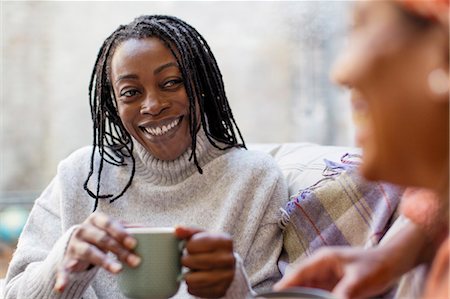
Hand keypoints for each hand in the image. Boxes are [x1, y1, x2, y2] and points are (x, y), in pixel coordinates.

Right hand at [54, 212, 140, 291]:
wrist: (73, 244)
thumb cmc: (99, 235)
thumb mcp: (110, 229)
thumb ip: (127, 228)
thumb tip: (150, 229)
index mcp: (96, 219)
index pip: (109, 224)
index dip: (121, 232)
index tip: (133, 243)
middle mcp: (83, 230)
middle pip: (103, 239)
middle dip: (120, 251)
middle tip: (135, 261)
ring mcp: (73, 245)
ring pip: (89, 252)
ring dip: (104, 261)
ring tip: (118, 271)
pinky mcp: (64, 260)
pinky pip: (63, 269)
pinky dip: (62, 277)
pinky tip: (62, 286)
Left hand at [175, 226, 235, 297]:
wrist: (225, 263)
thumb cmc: (210, 246)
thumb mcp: (201, 235)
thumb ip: (188, 231)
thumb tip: (178, 230)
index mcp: (225, 241)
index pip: (194, 244)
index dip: (188, 246)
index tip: (190, 246)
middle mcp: (229, 259)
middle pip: (195, 262)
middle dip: (186, 261)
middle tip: (186, 260)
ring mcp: (227, 276)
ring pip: (195, 279)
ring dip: (188, 276)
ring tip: (190, 270)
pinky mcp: (221, 290)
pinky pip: (198, 291)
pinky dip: (192, 286)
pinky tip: (195, 279)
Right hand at [273, 246, 395, 298]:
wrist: (391, 261)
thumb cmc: (376, 266)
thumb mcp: (360, 281)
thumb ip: (344, 293)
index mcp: (323, 259)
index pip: (299, 273)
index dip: (285, 285)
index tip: (274, 295)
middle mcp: (321, 266)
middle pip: (299, 282)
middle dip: (291, 293)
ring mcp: (326, 275)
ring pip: (307, 288)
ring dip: (302, 296)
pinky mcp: (332, 283)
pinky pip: (317, 293)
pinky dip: (312, 298)